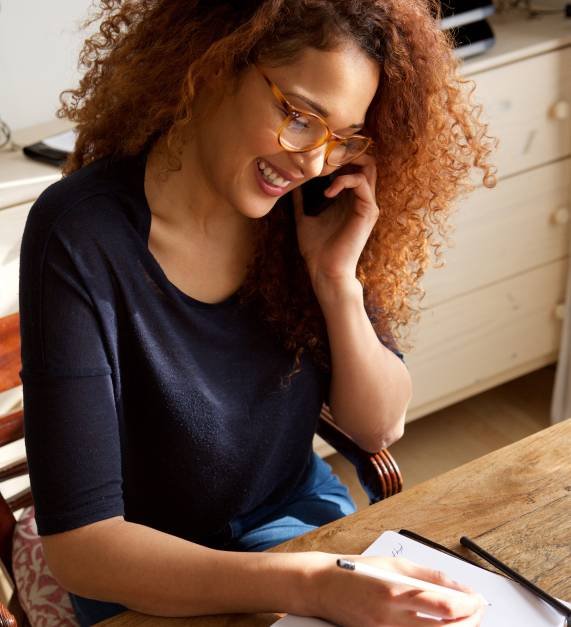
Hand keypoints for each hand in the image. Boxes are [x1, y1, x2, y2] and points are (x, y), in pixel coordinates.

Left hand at [292, 154, 379, 297]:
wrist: (325, 271)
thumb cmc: (316, 250)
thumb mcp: (303, 219)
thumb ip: (301, 201)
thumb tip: (292, 185)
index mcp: (348, 199)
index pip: (353, 165)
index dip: (339, 155)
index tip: (318, 156)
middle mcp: (361, 199)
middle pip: (366, 161)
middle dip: (347, 152)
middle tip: (326, 155)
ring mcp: (367, 204)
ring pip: (369, 166)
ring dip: (347, 162)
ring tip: (326, 170)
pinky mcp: (368, 211)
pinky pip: (361, 182)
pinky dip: (344, 180)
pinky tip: (327, 192)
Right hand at [306, 553, 485, 626]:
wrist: (321, 588)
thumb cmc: (355, 572)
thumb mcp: (393, 564)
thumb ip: (429, 576)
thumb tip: (461, 587)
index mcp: (394, 592)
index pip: (443, 605)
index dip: (468, 605)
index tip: (478, 600)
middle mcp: (391, 618)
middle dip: (469, 622)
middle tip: (478, 611)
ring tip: (465, 620)